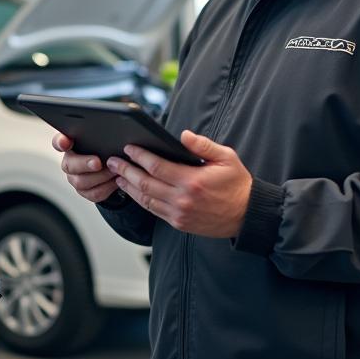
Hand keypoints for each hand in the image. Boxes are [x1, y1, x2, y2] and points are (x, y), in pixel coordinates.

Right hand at [53, 133, 118, 203]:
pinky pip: (94, 193)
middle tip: (97, 162)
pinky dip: (107, 187)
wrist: (115, 168)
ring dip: (101, 177)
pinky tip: (116, 180)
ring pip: (81, 182)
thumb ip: (100, 137)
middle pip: (69, 165)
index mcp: (71, 145)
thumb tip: (111, 133)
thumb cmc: (107, 149)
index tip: (65, 142)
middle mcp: (70, 162)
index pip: (59, 142)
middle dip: (84, 164)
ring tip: (115, 170)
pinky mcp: (85, 192)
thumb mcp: (104, 140)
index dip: (60, 142)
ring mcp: (75, 178)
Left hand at [107, 131, 252, 237]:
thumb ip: (203, 145)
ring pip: (146, 199)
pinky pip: (154, 211)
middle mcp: (183, 199)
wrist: (247, 215)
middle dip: (126, 171)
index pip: (157, 166)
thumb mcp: (226, 157)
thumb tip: (183, 135)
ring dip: (129, 187)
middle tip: (112, 161)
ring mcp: (179, 213)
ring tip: (117, 176)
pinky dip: (141, 200)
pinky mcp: (179, 223)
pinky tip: (134, 191)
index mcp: (192, 181)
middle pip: (145, 183)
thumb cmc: (237, 184)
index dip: (140, 156)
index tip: (128, 148)